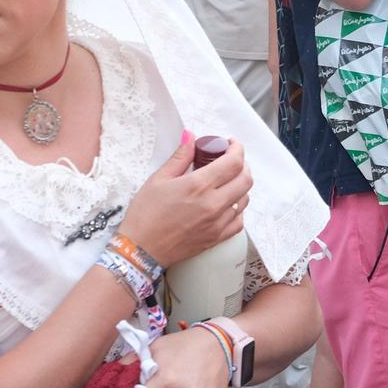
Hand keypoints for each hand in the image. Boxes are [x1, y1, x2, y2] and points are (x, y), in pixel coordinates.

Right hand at [118, 133, 250, 266]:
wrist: (141, 250)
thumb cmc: (145, 214)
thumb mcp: (158, 179)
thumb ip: (180, 156)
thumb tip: (191, 136)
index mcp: (199, 186)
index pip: (234, 162)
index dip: (237, 148)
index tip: (230, 144)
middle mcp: (214, 204)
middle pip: (246, 179)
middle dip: (242, 165)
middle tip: (230, 160)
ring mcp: (218, 223)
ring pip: (245, 200)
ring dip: (240, 186)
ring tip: (227, 181)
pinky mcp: (216, 238)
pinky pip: (239, 221)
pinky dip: (238, 209)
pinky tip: (227, 204)